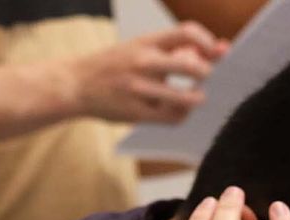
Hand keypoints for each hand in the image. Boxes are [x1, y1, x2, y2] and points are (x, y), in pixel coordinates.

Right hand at [63, 23, 225, 125]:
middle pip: (190, 66)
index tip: (214, 51)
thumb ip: (173, 49)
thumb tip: (213, 51)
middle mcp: (143, 63)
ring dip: (196, 98)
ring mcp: (139, 89)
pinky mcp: (134, 112)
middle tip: (205, 76)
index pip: (187, 33)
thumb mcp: (139, 48)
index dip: (208, 42)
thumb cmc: (112, 66)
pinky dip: (182, 115)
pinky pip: (170, 118)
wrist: (75, 84)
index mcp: (146, 42)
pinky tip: (179, 110)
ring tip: (196, 97)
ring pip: (184, 98)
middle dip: (206, 72)